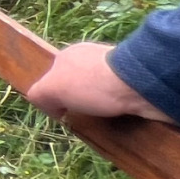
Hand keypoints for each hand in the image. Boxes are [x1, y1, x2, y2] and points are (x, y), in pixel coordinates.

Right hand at [25, 41, 172, 123]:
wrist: (140, 85)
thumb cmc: (91, 84)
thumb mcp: (50, 88)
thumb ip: (39, 94)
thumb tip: (45, 104)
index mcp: (71, 54)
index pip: (56, 76)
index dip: (55, 95)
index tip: (61, 113)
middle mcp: (94, 60)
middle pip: (80, 86)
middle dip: (80, 103)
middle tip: (82, 119)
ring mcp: (119, 71)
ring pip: (103, 96)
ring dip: (103, 111)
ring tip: (104, 124)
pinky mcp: (139, 85)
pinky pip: (124, 103)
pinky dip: (121, 113)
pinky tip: (122, 121)